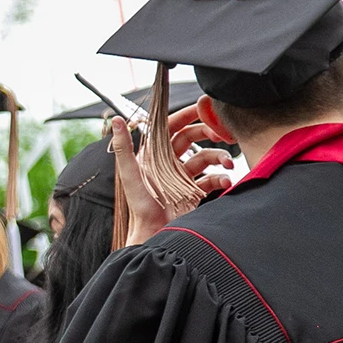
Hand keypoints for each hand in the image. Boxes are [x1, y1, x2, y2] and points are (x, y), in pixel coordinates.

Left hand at [112, 106, 233, 244]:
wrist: (156, 234)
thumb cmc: (140, 207)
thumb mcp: (130, 174)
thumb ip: (123, 148)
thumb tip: (115, 120)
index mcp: (153, 155)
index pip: (170, 126)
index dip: (186, 115)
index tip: (204, 107)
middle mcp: (168, 162)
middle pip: (191, 137)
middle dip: (208, 132)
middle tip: (222, 133)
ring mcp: (182, 176)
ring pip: (205, 156)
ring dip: (219, 156)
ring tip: (228, 163)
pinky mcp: (194, 190)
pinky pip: (212, 178)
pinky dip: (221, 178)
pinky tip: (226, 181)